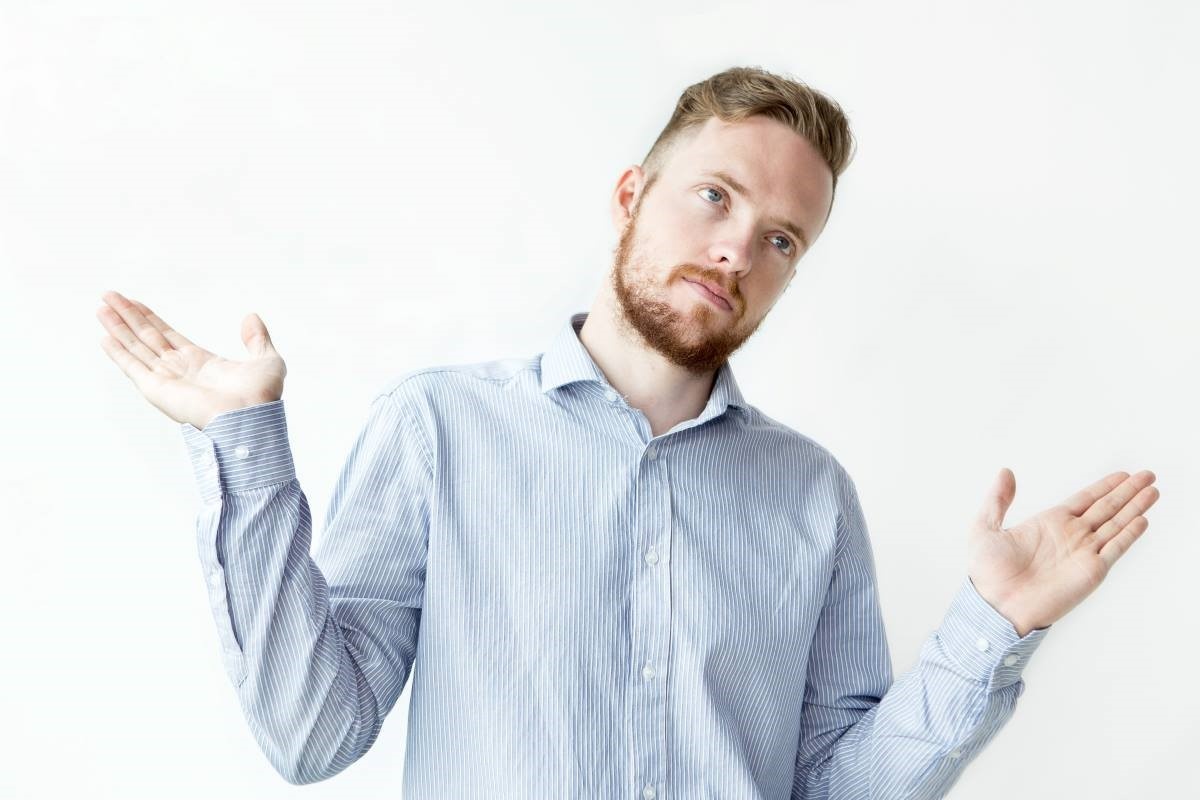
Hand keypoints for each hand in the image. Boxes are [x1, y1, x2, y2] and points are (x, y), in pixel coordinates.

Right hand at [96, 290, 286, 428]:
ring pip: (136, 346)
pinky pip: (133, 366)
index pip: (168, 335)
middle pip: (147, 337)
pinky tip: (104, 337)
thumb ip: (257, 338)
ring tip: (101, 306)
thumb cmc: (261, 397)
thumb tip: (251, 317)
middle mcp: (180, 370)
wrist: (250, 418)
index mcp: (201, 363)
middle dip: (128, 316)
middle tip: (108, 295)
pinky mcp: (157, 389)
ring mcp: (167, 379)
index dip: (150, 318)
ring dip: (118, 326)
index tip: (134, 302)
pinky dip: (118, 352)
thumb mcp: (267, 360)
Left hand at [967, 468, 1158, 636]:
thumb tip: (1006, 472)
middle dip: (1128, 491)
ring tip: (1153, 490)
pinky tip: (1142, 519)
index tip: (1123, 475)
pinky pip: (1115, 548)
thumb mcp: (985, 527)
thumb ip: (998, 499)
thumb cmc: (986, 573)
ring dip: (1135, 507)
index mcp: (1049, 523)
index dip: (1105, 487)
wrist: (995, 605)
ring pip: (1116, 523)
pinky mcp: (1091, 571)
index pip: (1085, 500)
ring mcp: (1083, 553)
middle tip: (1148, 475)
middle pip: (1107, 507)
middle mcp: (1071, 536)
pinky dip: (1129, 533)